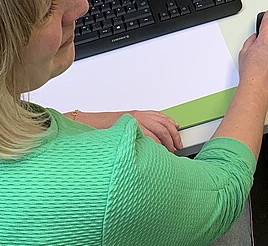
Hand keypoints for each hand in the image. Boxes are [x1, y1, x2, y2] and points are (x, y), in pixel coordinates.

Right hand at [66, 110, 182, 151]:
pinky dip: (155, 145)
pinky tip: (157, 152)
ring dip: (166, 144)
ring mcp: (135, 122)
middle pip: (164, 126)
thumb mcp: (126, 127)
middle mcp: (140, 116)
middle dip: (173, 138)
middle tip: (176, 148)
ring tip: (169, 153)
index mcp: (140, 115)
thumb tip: (154, 143)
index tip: (178, 134)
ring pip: (159, 132)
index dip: (173, 126)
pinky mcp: (131, 129)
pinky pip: (148, 137)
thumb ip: (139, 131)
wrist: (89, 125)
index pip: (163, 118)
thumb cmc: (107, 130)